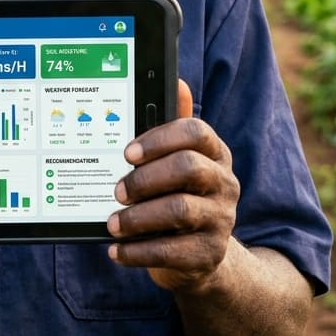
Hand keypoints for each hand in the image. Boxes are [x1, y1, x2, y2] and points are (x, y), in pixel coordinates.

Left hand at [106, 81, 239, 292]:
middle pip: (188, 168)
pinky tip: (117, 250)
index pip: (196, 132)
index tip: (127, 152)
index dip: (159, 139)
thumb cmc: (177, 194)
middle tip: (117, 190)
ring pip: (179, 210)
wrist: (201, 255)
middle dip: (145, 178)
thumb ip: (172, 126)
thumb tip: (178, 80)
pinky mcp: (209, 255)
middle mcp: (224, 183)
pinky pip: (171, 252)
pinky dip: (137, 252)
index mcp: (214, 153)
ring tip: (112, 223)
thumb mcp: (174, 161)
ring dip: (137, 217)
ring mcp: (221, 220)